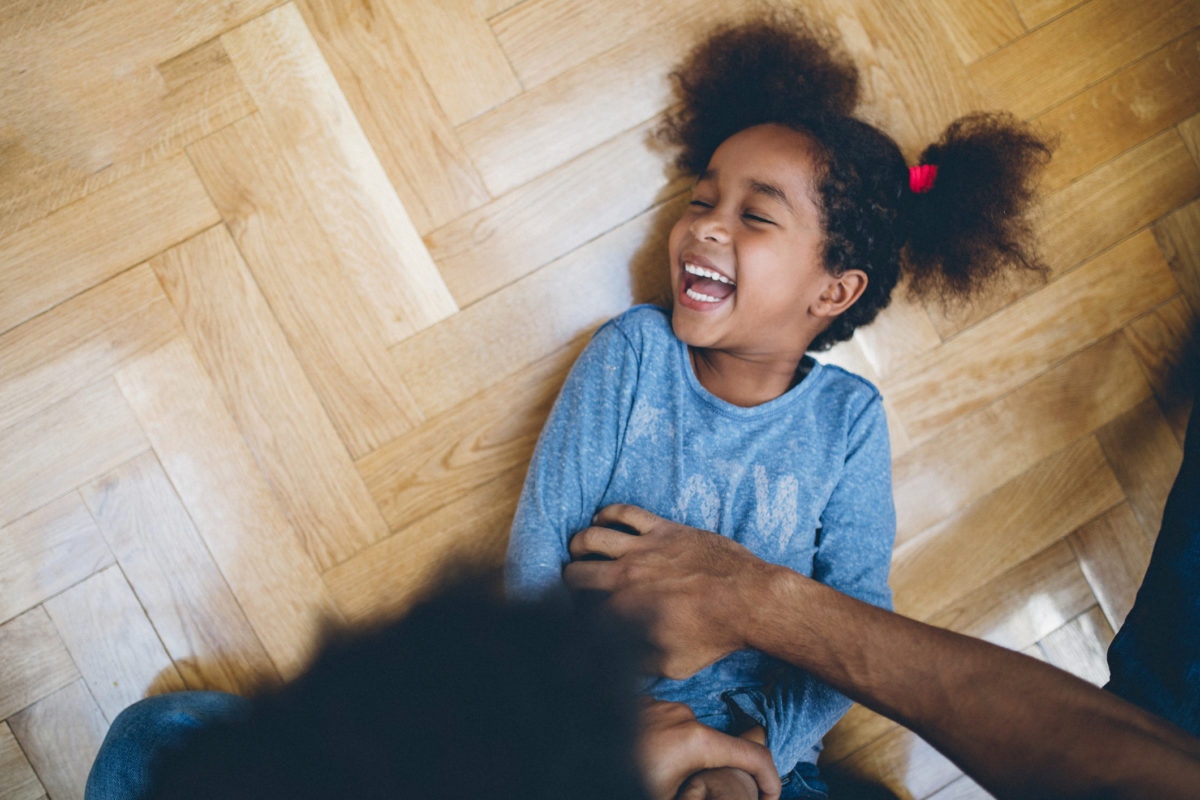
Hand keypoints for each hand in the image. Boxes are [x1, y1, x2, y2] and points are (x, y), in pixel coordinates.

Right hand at [564, 504, 779, 677]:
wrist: (751, 600)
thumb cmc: (715, 636)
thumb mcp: (673, 665)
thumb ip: (639, 665)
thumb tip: (615, 666)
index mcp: (625, 612)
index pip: (581, 614)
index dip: (577, 621)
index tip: (583, 622)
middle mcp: (626, 577)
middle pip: (575, 573)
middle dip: (570, 582)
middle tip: (580, 587)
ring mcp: (643, 548)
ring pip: (590, 537)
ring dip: (580, 546)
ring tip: (584, 553)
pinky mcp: (662, 529)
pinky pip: (623, 511)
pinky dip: (606, 515)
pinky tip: (605, 524)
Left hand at [637, 700, 779, 799]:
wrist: (580, 757)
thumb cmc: (627, 777)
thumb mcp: (668, 799)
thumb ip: (698, 798)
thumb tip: (708, 795)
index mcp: (696, 740)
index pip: (753, 756)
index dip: (770, 782)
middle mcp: (684, 715)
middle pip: (718, 748)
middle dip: (715, 772)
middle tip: (692, 790)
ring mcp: (663, 706)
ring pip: (691, 738)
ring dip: (686, 759)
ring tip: (665, 777)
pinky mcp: (645, 705)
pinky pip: (668, 727)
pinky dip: (668, 746)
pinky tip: (649, 761)